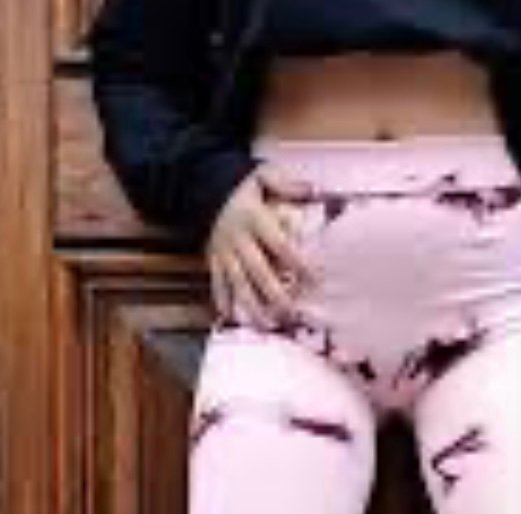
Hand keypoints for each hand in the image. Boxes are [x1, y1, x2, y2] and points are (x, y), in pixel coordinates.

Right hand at [206, 166, 311, 329]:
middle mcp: (238, 239)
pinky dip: (222, 300)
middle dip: (274, 295)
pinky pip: (216, 282)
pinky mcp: (213, 259)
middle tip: (290, 314)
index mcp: (254, 218)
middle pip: (258, 271)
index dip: (298, 263)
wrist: (202, 185)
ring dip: (251, 306)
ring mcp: (224, 251)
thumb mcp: (263, 176)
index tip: (314, 280)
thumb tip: (314, 189)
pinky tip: (230, 317)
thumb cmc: (241, 185)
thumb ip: (287, 185)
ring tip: (266, 325)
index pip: (280, 245)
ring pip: (237, 283)